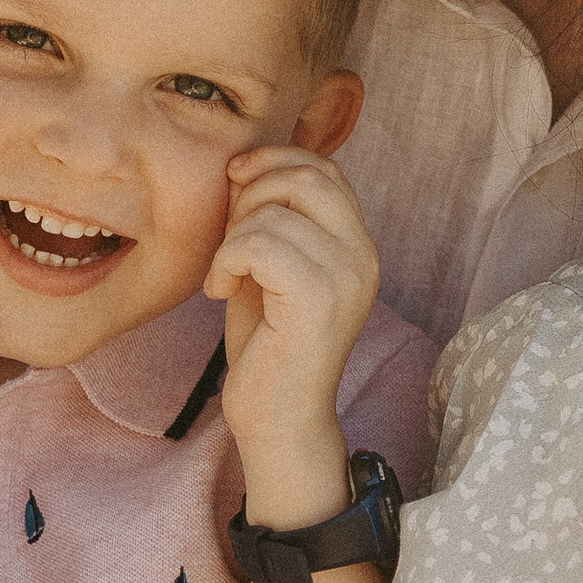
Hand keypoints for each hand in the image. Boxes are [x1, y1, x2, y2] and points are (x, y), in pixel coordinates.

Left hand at [210, 148, 381, 522]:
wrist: (278, 419)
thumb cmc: (268, 346)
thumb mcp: (271, 268)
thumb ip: (271, 218)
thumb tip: (243, 166)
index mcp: (357, 245)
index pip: (325, 168)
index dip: (274, 162)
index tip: (234, 186)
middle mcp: (363, 256)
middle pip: (307, 176)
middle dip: (251, 193)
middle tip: (227, 236)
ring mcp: (346, 277)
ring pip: (274, 212)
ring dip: (231, 237)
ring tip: (225, 274)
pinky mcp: (319, 300)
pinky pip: (259, 244)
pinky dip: (226, 261)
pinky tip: (219, 291)